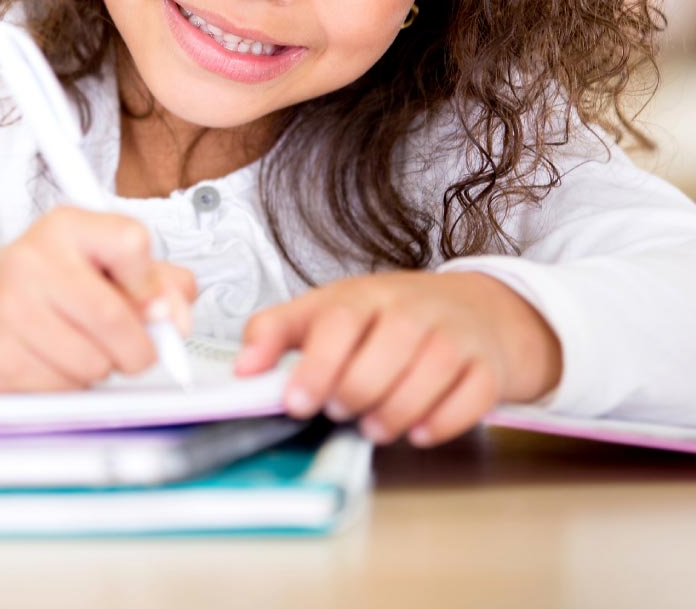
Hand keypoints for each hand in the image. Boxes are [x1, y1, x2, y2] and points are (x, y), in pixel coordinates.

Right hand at [0, 206, 197, 390]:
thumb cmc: (47, 283)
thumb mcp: (102, 261)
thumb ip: (158, 281)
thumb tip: (178, 318)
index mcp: (66, 227)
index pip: (131, 241)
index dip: (152, 284)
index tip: (151, 303)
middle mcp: (33, 261)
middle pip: (116, 318)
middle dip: (139, 348)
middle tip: (132, 348)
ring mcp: (11, 310)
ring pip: (94, 363)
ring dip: (102, 368)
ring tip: (80, 348)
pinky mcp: (0, 358)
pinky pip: (65, 389)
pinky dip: (72, 386)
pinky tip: (53, 362)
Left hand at [234, 271, 561, 446]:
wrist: (474, 310)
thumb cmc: (386, 317)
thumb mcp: (324, 311)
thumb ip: (275, 332)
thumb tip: (242, 368)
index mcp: (363, 296)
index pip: (339, 321)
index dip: (316, 364)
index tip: (296, 402)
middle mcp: (411, 310)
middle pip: (388, 348)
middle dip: (356, 390)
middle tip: (338, 412)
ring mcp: (454, 336)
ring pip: (431, 371)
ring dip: (397, 410)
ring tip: (372, 428)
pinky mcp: (486, 366)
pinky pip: (473, 394)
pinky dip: (445, 420)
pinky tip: (418, 432)